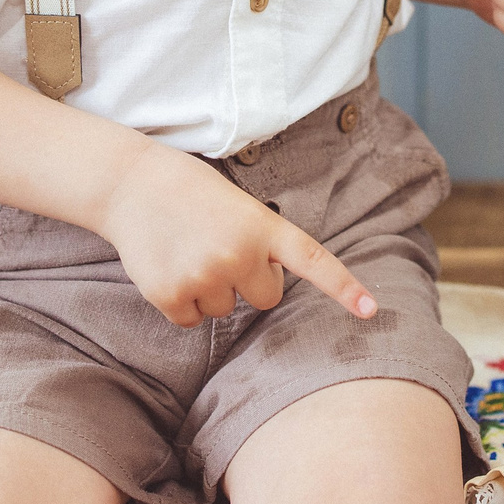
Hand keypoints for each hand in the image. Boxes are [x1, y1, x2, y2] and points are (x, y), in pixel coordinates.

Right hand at [95, 142, 376, 327]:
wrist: (131, 183)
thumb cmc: (191, 193)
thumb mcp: (238, 206)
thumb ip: (260, 242)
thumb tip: (268, 289)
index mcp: (262, 226)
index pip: (313, 261)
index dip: (344, 288)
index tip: (372, 311)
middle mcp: (238, 253)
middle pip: (265, 299)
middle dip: (248, 282)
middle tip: (219, 248)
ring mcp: (205, 275)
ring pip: (225, 310)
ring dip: (210, 289)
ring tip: (188, 249)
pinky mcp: (172, 295)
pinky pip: (192, 320)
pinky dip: (181, 302)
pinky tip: (168, 266)